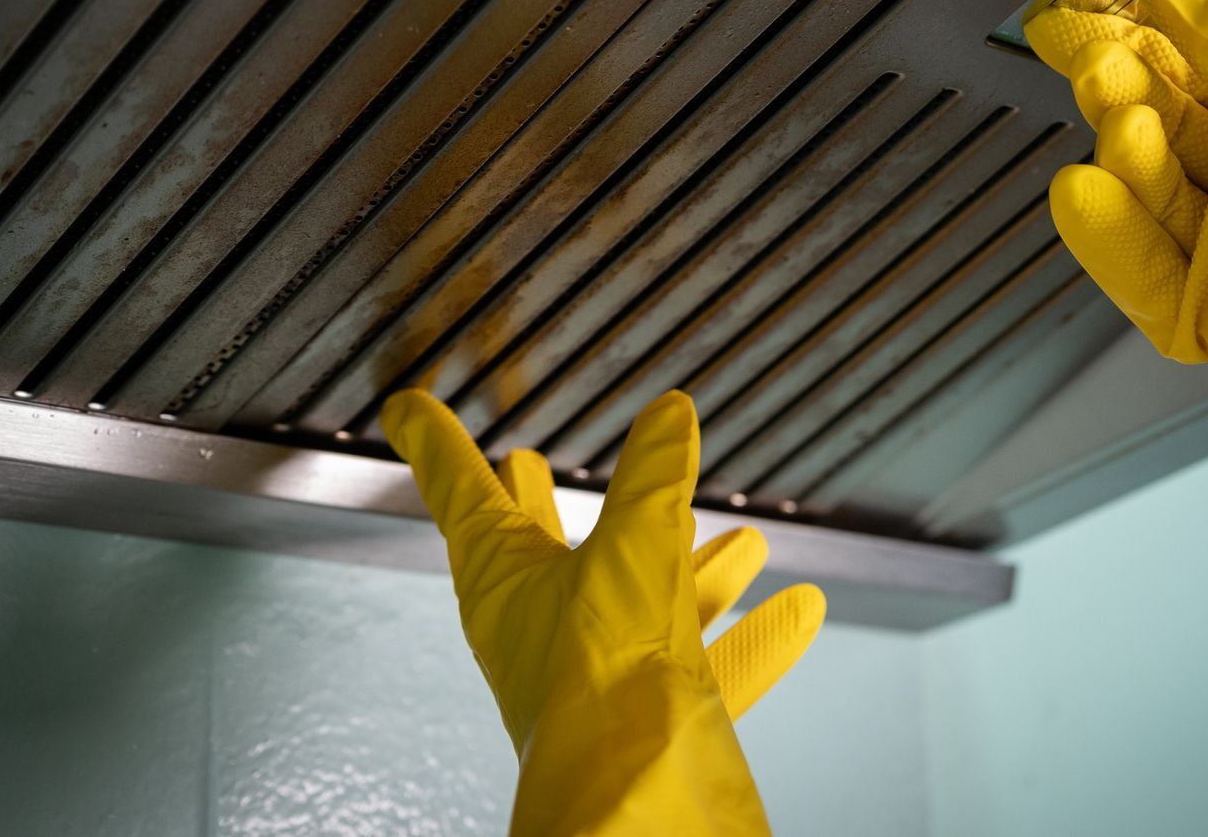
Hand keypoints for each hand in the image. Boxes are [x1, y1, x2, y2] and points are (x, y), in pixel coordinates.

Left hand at [382, 388, 824, 835]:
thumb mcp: (631, 550)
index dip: (438, 444)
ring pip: (646, 604)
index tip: (410, 412)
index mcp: (507, 584)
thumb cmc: (598, 686)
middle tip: (526, 465)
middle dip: (543, 504)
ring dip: (695, 568)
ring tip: (738, 539)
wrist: (641, 796)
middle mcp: (546, 630)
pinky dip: (756, 635)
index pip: (464, 496)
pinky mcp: (655, 713)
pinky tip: (797, 610)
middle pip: (541, 552)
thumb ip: (652, 479)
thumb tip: (668, 416)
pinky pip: (713, 664)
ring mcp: (602, 673)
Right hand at [1023, 0, 1207, 404]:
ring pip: (1149, 195)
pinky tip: (1086, 196)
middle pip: (1162, 127)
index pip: (1195, 66)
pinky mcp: (1203, 314)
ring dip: (1124, 156)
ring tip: (1120, 126)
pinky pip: (1140, 272)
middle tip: (1087, 59)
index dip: (1144, 30)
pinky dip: (1110, 235)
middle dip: (1123, 88)